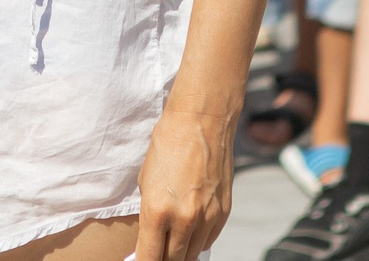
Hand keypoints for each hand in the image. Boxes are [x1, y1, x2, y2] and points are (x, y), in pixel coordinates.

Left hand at [136, 104, 235, 260]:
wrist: (201, 121)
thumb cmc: (167, 145)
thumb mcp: (146, 181)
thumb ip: (149, 215)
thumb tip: (150, 238)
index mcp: (158, 211)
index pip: (150, 258)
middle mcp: (184, 219)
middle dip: (162, 259)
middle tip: (156, 252)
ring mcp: (207, 218)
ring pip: (192, 255)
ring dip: (180, 253)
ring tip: (172, 242)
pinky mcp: (223, 212)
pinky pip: (208, 240)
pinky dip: (197, 240)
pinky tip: (189, 230)